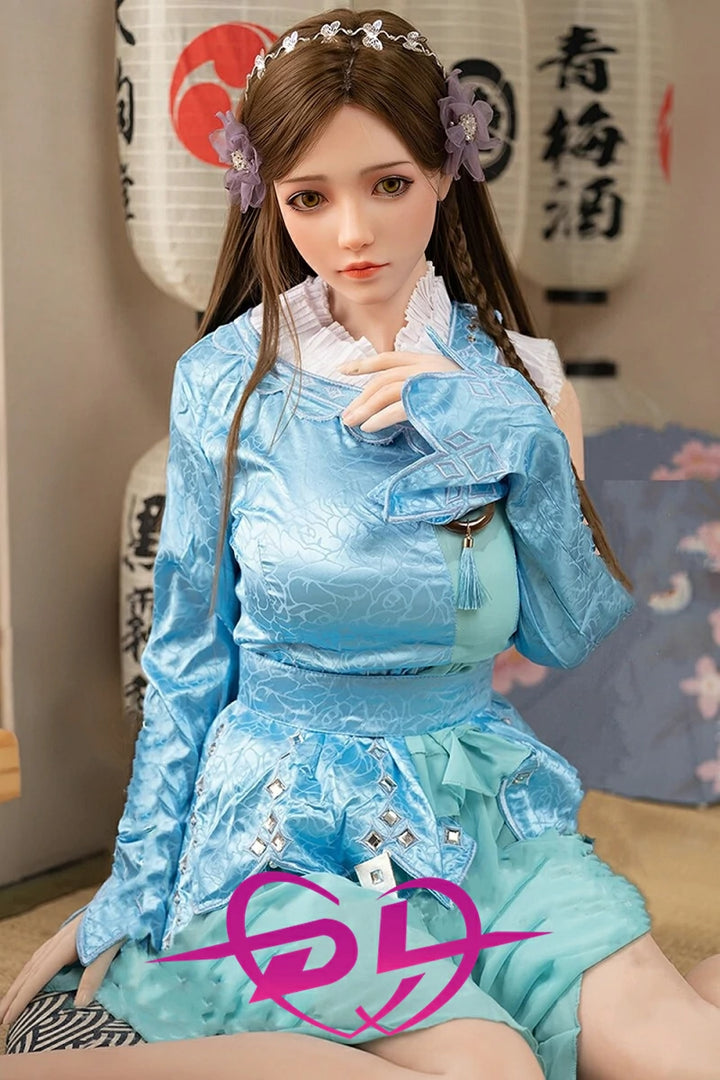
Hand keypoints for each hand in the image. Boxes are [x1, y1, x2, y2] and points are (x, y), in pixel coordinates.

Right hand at [0, 911, 124, 1026]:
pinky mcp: (64, 937)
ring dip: (18, 985)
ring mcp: (59, 938)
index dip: (22, 999)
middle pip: (29, 972)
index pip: (38, 977)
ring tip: (7, 1004)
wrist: (121, 899)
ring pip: (32, 965)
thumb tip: (79, 1004)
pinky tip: (27, 978)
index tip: (9, 1017)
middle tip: (0, 1018)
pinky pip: (39, 958)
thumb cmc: (116, 923)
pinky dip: (29, 972)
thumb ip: (93, 976)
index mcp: (64, 946)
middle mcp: (56, 942)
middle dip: (13, 996)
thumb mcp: (108, 950)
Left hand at [338, 350, 461, 432]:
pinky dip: (380, 419)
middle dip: (360, 397)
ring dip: (364, 409)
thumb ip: (421, 390)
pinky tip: (369, 428)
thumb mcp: (444, 389)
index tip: (342, 369)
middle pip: (382, 378)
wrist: (500, 412)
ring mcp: (429, 380)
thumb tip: (395, 403)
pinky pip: (397, 408)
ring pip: (385, 391)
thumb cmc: (473, 405)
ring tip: (351, 423)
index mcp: (429, 360)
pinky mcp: (430, 399)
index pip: (388, 357)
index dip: (364, 363)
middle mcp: (426, 366)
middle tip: (346, 415)